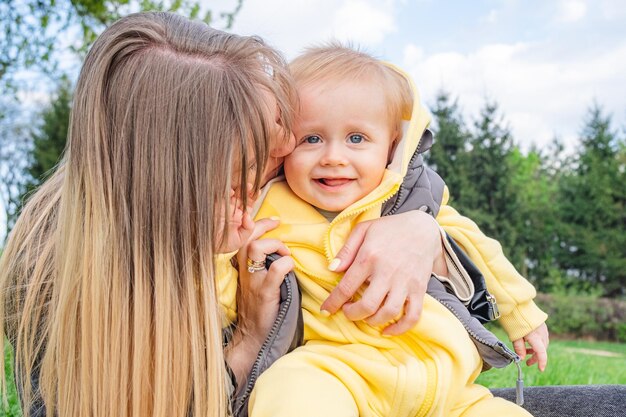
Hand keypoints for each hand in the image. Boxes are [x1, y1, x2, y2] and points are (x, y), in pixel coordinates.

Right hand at [216, 190, 255, 253]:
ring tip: (246, 186)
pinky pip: (220, 195)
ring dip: (239, 189)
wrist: (205, 245)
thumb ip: (248, 229)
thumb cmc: (222, 244)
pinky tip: (231, 192)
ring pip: (233, 194)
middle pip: (242, 197)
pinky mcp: (214, 205)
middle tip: (252, 187)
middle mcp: (232, 210)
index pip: (248, 204)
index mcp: (240, 217)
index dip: (253, 197)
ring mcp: (223, 206)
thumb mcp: (239, 240)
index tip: (258, 191)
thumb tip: (249, 216)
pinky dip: (225, 192)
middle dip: (247, 191)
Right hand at [225, 218, 293, 387]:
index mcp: (243, 268)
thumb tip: (281, 251)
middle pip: (247, 237)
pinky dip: (286, 264)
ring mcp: (253, 281)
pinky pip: (275, 270)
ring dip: (275, 244)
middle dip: (263, 226)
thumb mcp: (255, 283)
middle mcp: (244, 271)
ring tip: (286, 253)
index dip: (257, 225)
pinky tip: (291, 269)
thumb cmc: (258, 309)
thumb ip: (262, 267)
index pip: (243, 237)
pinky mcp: (265, 292)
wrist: (252, 335)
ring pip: (255, 248)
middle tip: (278, 224)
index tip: (273, 221)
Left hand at [320, 210, 444, 335]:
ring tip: (366, 317)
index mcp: (369, 257)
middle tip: (348, 312)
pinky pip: (412, 316)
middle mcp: (387, 272)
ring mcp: (405, 282)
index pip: (346, 287)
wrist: (423, 228)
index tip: (326, 310)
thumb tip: (332, 269)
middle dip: (353, 315)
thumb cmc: (389, 229)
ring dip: (373, 321)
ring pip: (388, 313)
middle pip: (367, 305)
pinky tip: (388, 330)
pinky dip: (400, 328)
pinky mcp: (420, 289)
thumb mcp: (363, 229)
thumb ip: (346, 250)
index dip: (333, 302)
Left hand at [513, 323, 548, 371]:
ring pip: (542, 344)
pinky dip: (536, 343)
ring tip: (526, 353)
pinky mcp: (542, 325)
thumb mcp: (514, 336)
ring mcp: (543, 328)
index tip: (540, 369)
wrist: (517, 304)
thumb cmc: (514, 319)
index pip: (542, 353)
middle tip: (527, 363)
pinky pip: (541, 338)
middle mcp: (542, 333)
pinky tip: (528, 343)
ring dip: (536, 350)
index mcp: (535, 336)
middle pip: (542, 349)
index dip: (542, 362)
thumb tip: (521, 358)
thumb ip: (519, 348)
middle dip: (536, 357)